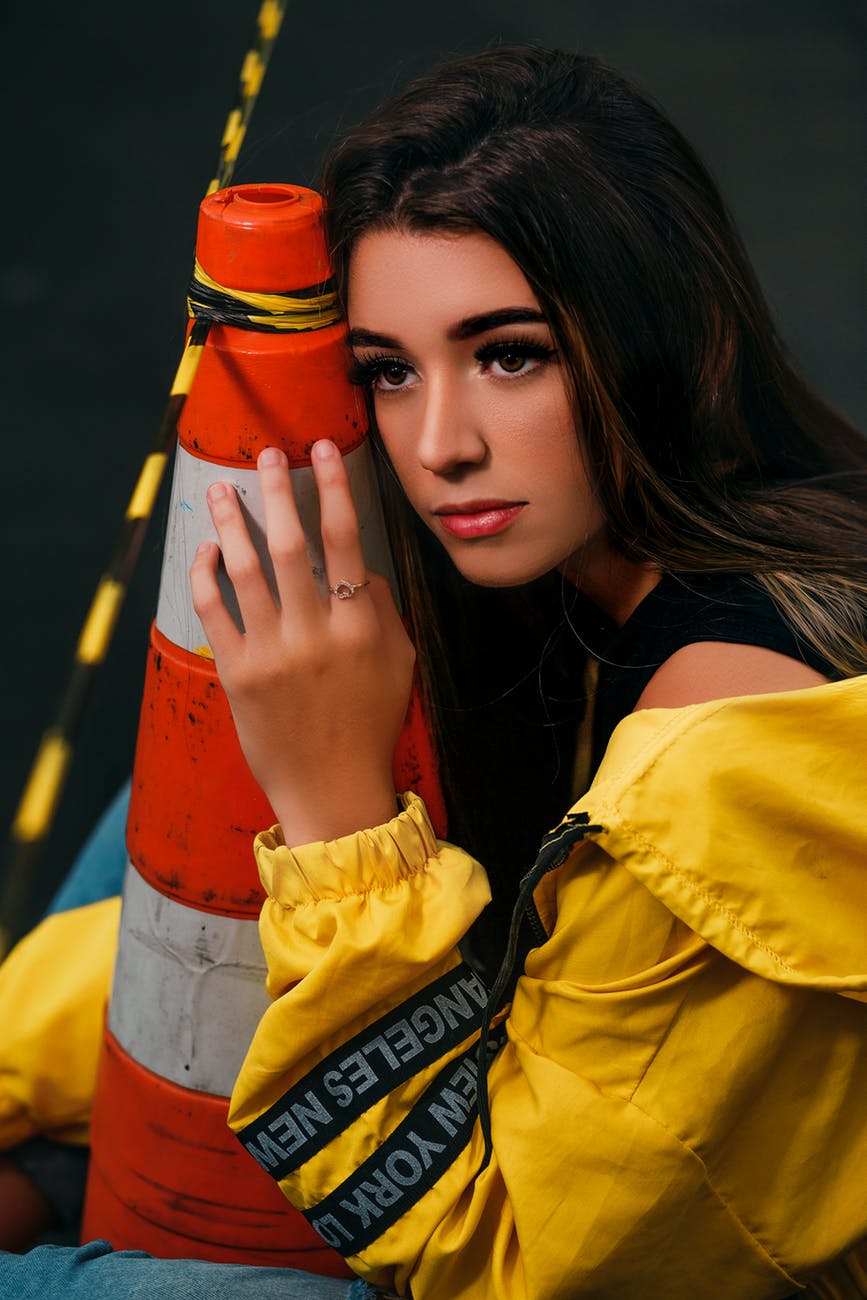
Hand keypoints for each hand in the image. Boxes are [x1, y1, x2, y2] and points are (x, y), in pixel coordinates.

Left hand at [190, 441, 414, 845]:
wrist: (333, 791)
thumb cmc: (370, 726)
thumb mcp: (400, 665)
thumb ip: (384, 610)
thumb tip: (361, 566)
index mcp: (360, 627)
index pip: (347, 539)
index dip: (332, 486)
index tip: (321, 451)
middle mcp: (315, 633)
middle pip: (291, 543)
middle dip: (277, 489)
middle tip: (266, 454)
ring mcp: (272, 653)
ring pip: (245, 569)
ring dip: (233, 521)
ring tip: (222, 490)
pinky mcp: (237, 673)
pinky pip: (214, 610)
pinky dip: (207, 574)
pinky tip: (208, 551)